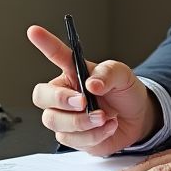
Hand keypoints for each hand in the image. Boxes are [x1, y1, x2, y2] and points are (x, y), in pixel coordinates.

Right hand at [27, 24, 159, 154]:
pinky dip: (94, 135)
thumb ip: (108, 74)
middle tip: (83, 102)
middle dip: (60, 100)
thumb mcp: (122, 75)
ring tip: (104, 117)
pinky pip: (72, 140)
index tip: (33, 30)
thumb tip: (91, 84)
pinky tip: (108, 127)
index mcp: (72, 72)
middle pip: (41, 97)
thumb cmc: (124, 92)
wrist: (137, 119)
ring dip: (81, 122)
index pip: (55, 55)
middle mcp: (63, 94)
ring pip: (55, 122)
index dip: (44, 43)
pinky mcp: (72, 137)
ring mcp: (65, 117)